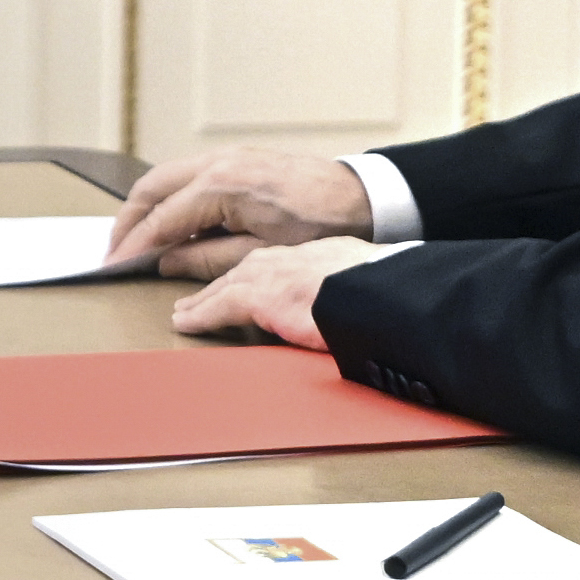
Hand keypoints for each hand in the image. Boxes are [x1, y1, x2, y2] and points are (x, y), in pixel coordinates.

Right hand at [102, 146, 375, 277]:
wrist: (361, 198)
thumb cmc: (320, 226)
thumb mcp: (260, 254)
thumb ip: (206, 258)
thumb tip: (167, 262)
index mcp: (221, 186)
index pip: (160, 219)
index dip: (133, 247)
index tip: (113, 266)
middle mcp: (218, 163)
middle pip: (151, 188)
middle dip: (127, 221)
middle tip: (114, 252)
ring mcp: (227, 155)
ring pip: (165, 176)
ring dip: (145, 205)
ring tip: (135, 237)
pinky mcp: (238, 157)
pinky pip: (187, 173)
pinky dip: (169, 195)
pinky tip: (169, 220)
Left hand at [171, 237, 385, 349]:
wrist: (392, 291)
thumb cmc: (394, 290)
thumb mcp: (371, 283)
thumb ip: (353, 291)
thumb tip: (360, 312)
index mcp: (323, 256)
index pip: (280, 263)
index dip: (259, 275)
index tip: (248, 283)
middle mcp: (294, 259)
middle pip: (247, 269)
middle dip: (223, 283)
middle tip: (201, 297)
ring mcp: (277, 275)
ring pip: (228, 284)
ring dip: (204, 298)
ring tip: (186, 311)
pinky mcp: (264, 296)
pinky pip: (221, 306)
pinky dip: (202, 315)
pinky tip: (185, 323)